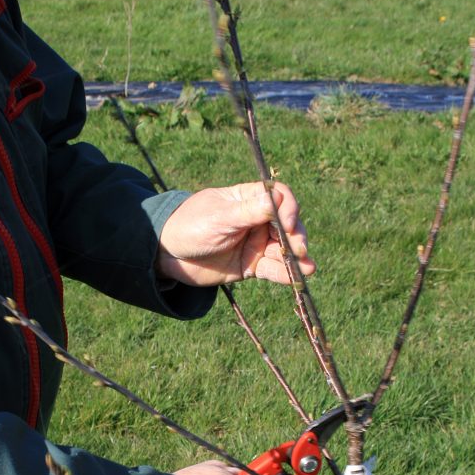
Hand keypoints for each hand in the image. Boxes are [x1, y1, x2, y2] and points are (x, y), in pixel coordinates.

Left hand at [156, 182, 314, 286]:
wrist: (167, 255)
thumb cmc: (190, 226)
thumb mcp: (219, 218)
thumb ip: (249, 212)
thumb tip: (279, 198)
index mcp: (249, 199)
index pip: (279, 197)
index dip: (288, 208)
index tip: (287, 223)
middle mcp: (257, 220)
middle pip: (287, 225)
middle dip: (295, 236)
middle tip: (298, 249)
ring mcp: (255, 243)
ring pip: (283, 250)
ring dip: (296, 258)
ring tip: (307, 267)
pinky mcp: (251, 266)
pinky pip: (273, 270)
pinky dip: (286, 274)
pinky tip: (299, 276)